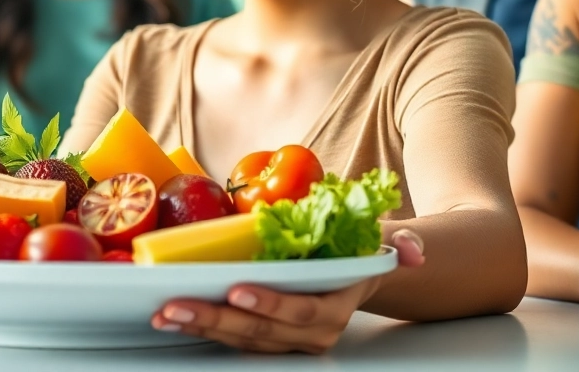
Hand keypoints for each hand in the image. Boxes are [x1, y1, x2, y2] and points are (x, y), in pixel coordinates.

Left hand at [151, 229, 424, 352]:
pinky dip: (201, 326)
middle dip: (214, 320)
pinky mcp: (266, 336)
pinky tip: (171, 314)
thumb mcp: (382, 240)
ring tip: (164, 312)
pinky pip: (232, 336)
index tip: (237, 291)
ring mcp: (287, 339)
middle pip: (260, 332)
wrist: (360, 271)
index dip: (270, 305)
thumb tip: (413, 250)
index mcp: (336, 307)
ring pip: (240, 339)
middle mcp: (312, 332)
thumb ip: (401, 243)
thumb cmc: (360, 249)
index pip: (301, 312)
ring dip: (199, 327)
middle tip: (175, 306)